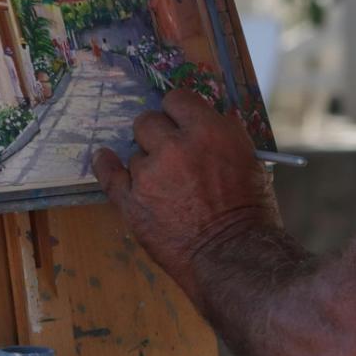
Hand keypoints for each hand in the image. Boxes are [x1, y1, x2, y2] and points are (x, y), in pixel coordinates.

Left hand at [93, 90, 278, 300]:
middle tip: (169, 150)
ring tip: (164, 184)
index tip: (179, 120)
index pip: (177, 99)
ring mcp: (149, 174)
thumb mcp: (250, 159)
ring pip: (135, 153)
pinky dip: (107, 165)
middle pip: (148, 121)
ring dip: (147, 163)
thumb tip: (212, 119)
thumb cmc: (251, 211)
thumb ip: (225, 135)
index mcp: (208, 131)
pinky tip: (105, 158)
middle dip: (158, 133)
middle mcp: (174, 146)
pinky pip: (109, 174)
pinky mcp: (131, 201)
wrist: (233, 256)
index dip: (178, 110)